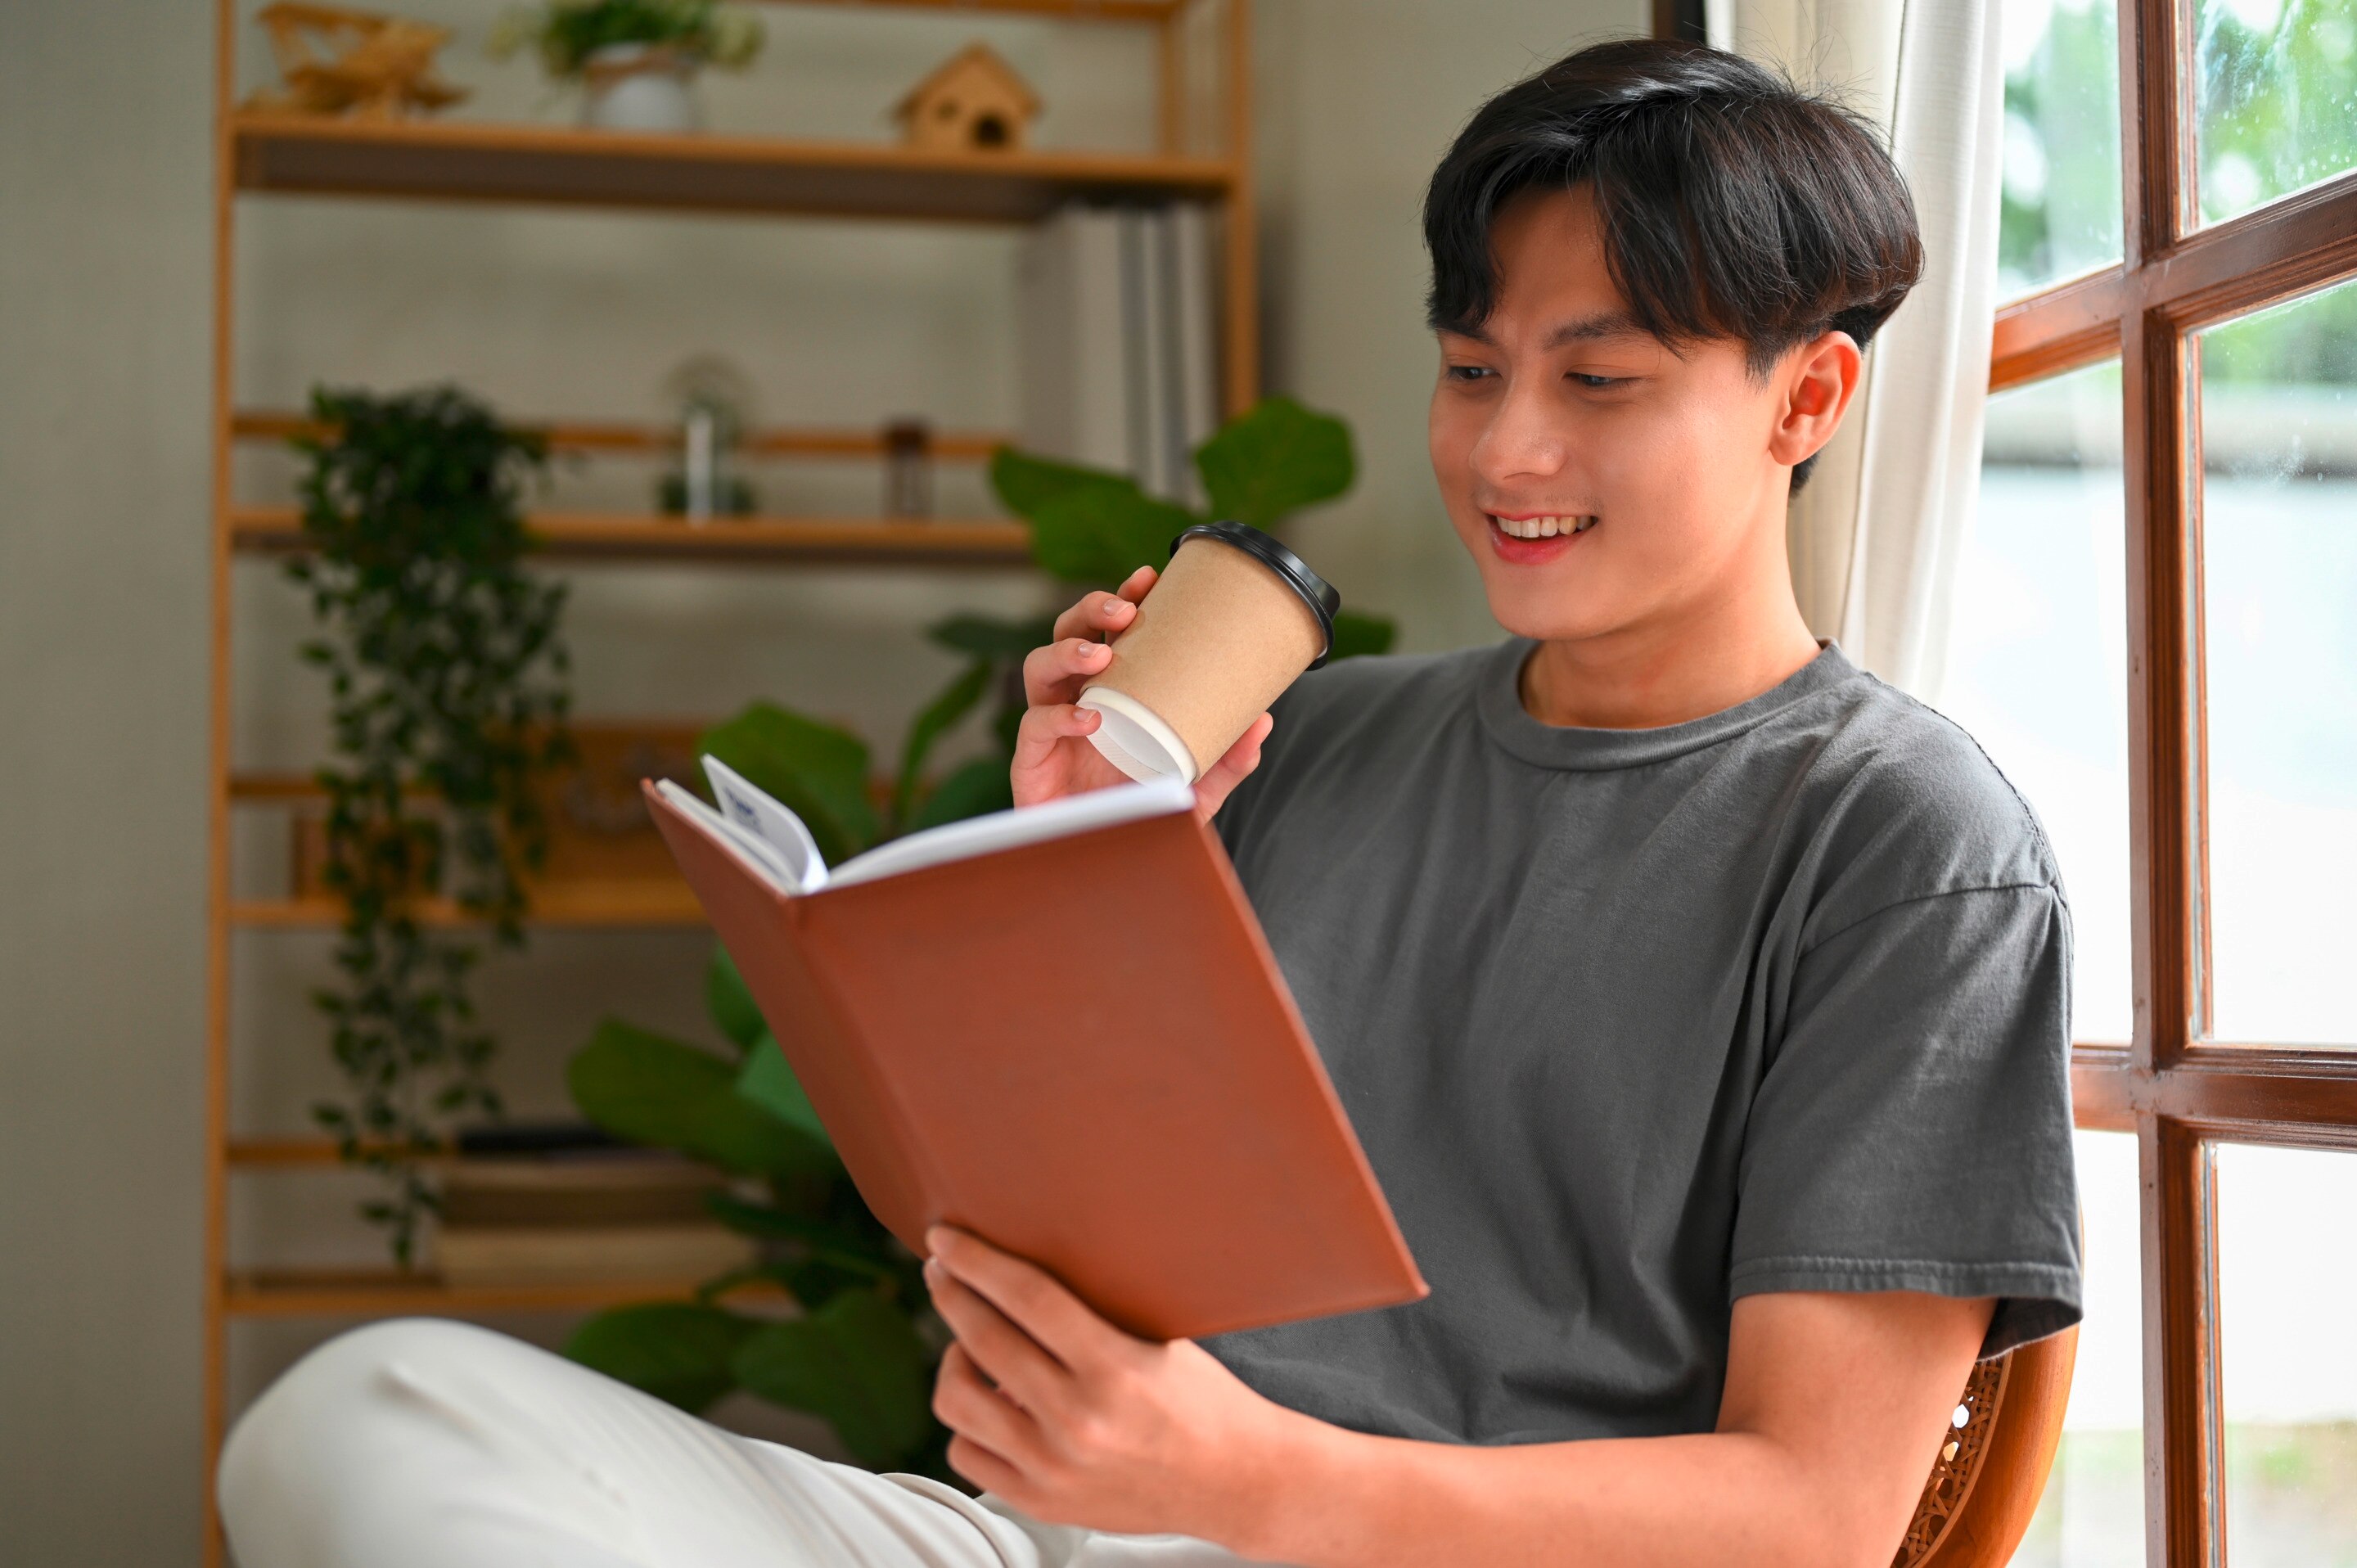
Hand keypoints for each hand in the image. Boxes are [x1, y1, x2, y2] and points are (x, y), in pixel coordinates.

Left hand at [923, 1226, 1303, 1547]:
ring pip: (957, 1400)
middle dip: (951, 1293)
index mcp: (1114, 1368)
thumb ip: (1095, 1308)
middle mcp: (1078, 1420)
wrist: (1236, 1482)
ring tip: (969, 1345)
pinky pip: (966, 1453)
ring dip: (953, 1360)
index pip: (1026, 1297)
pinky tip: (989, 1400)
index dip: (976, 1260)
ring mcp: (1053, 1467)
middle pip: (982, 1339)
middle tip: (942, 1271)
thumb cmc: (1203, 1401)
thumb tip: (1025, 1257)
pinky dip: (969, 1421)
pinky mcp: (1041, 1502)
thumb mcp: (1160, 1337)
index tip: (946, 1239)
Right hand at [1013, 565, 1274, 821]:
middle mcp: (1075, 702)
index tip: (1148, 577)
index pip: (1107, 632)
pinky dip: (1057, 719)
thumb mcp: (1199, 789)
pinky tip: (1088, 719)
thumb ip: (1228, 760)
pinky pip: (1033, 729)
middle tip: (1123, 610)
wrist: (1114, 873)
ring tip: (1101, 654)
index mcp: (1111, 694)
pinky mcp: (1031, 765)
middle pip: (1066, 634)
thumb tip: (1262, 720)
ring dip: (1066, 651)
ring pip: (1037, 669)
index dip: (1121, 599)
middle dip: (1089, 610)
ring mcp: (1049, 731)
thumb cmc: (1147, 818)